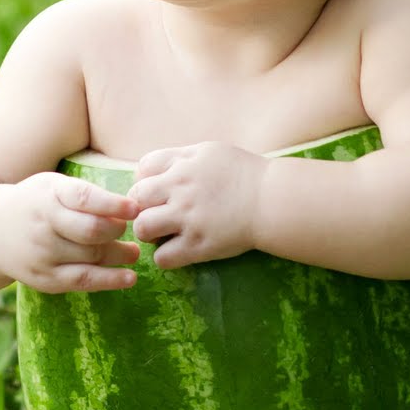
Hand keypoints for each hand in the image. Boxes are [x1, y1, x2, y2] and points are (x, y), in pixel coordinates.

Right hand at [0, 172, 139, 292]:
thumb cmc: (36, 203)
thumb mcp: (53, 186)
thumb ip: (86, 194)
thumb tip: (131, 208)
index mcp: (48, 196)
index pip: (84, 198)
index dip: (113, 205)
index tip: (135, 208)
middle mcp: (43, 225)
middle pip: (91, 231)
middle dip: (118, 231)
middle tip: (133, 230)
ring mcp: (42, 255)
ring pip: (91, 257)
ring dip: (119, 255)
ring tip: (132, 253)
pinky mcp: (44, 279)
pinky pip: (83, 281)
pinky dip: (110, 281)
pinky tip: (129, 278)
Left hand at [129, 142, 266, 268]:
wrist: (273, 200)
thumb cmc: (244, 174)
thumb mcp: (210, 152)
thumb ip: (180, 157)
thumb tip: (150, 169)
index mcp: (184, 164)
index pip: (143, 169)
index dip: (145, 181)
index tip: (157, 192)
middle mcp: (182, 189)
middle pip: (136, 198)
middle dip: (141, 208)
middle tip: (157, 215)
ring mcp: (189, 218)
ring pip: (143, 229)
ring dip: (149, 233)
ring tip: (163, 235)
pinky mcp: (199, 245)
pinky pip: (162, 258)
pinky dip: (165, 257)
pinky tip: (178, 251)